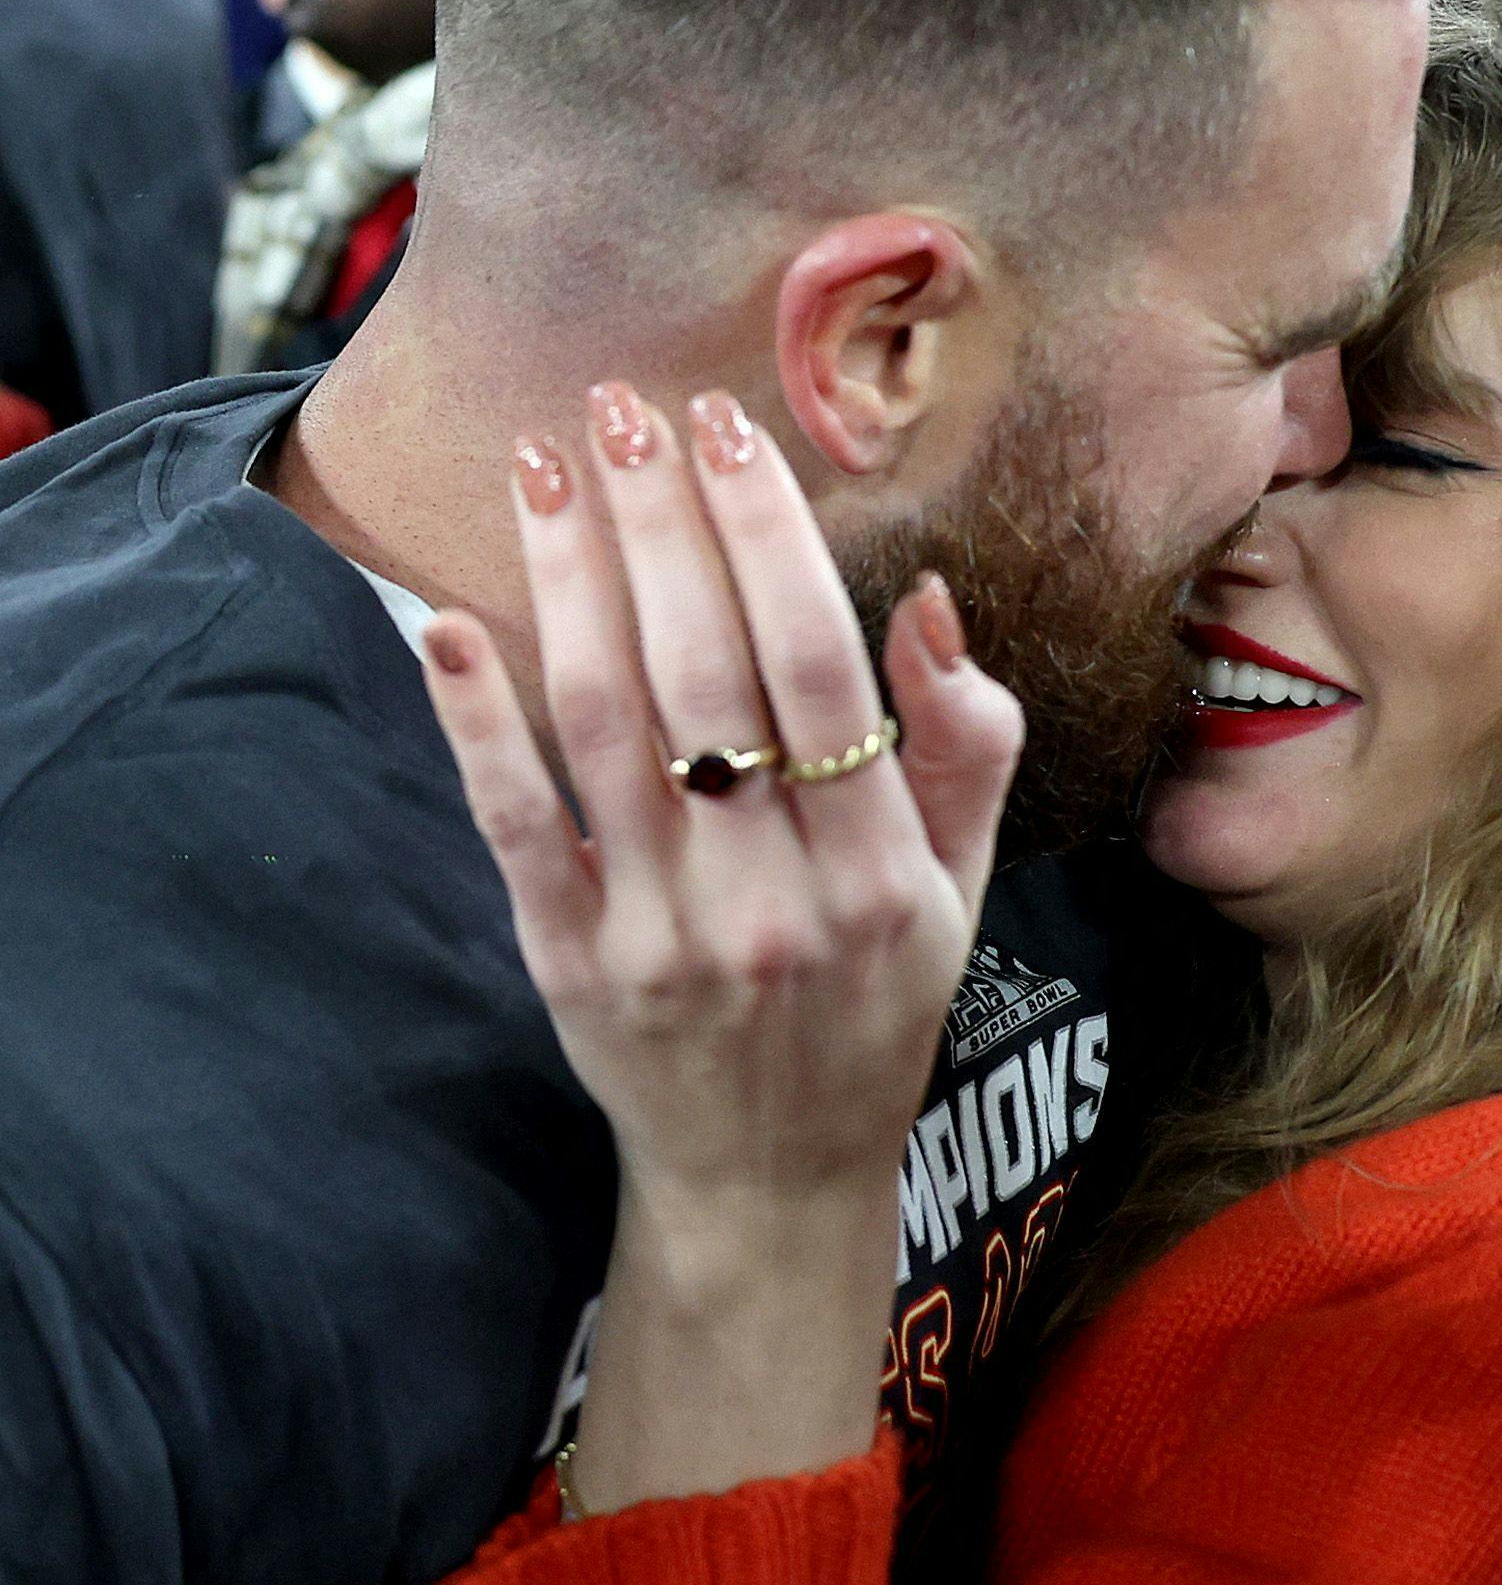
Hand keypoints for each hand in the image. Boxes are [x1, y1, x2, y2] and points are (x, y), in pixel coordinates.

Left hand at [422, 386, 1022, 1505]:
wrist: (771, 1177)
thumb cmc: (871, 1008)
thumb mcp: (961, 893)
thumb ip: (966, 747)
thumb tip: (926, 600)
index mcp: (884, 875)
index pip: (819, 668)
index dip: (766, 536)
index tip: (722, 429)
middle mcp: (775, 904)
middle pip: (704, 671)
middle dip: (659, 521)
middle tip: (621, 407)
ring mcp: (664, 937)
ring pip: (604, 725)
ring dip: (568, 578)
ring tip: (546, 467)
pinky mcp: (571, 965)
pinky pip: (516, 825)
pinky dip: (477, 722)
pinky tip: (452, 622)